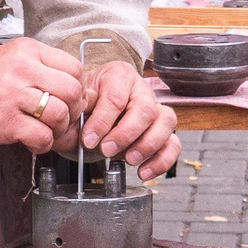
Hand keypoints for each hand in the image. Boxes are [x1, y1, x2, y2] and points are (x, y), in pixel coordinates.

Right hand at [0, 38, 83, 151]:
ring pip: (60, 114)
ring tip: (48, 129)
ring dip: (60, 128)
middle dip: (74, 109)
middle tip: (64, 116)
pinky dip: (44, 143)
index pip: (74, 67)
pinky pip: (42, 136)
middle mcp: (24, 70)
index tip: (70, 97)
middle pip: (71, 91)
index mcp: (29, 51)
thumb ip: (46, 67)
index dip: (78, 86)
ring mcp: (15, 97)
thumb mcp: (17, 57)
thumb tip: (81, 89)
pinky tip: (35, 140)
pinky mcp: (8, 123)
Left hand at [60, 59, 179, 178]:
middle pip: (145, 109)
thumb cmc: (83, 107)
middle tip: (107, 150)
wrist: (86, 117)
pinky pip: (173, 144)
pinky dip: (162, 161)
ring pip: (166, 122)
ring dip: (147, 145)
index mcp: (119, 75)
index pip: (116, 97)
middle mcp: (141, 90)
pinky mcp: (162, 132)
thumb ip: (78, 105)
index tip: (88, 139)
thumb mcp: (74, 103)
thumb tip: (82, 107)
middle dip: (125, 134)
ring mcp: (156, 109)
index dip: (102, 121)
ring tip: (129, 160)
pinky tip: (144, 171)